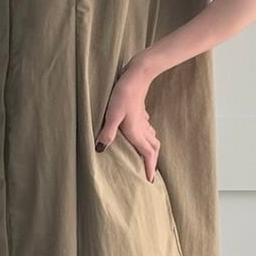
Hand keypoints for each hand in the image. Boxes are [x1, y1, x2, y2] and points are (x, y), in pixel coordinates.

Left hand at [94, 59, 159, 181]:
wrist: (136, 74)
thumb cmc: (123, 94)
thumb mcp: (112, 114)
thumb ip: (108, 132)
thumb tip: (101, 149)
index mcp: (137, 133)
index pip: (148, 155)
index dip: (150, 168)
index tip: (150, 181)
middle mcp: (143, 129)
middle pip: (154, 149)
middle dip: (153, 162)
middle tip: (151, 173)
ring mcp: (144, 120)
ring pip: (152, 139)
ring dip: (152, 150)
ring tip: (148, 158)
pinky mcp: (141, 112)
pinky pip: (148, 129)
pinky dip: (148, 137)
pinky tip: (143, 134)